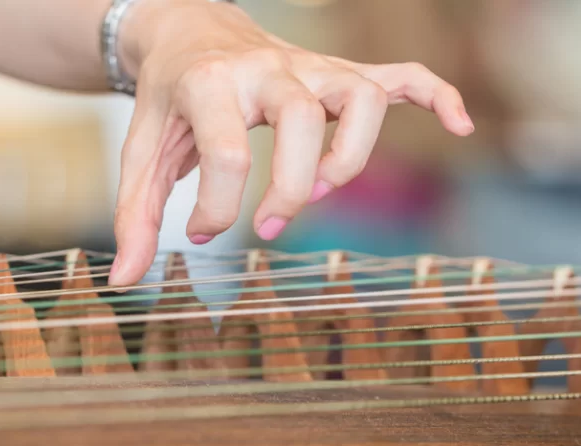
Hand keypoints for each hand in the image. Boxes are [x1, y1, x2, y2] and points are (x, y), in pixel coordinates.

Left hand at [107, 0, 473, 285]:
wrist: (186, 29)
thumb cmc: (168, 98)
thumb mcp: (141, 153)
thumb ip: (134, 216)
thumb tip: (123, 282)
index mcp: (210, 84)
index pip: (228, 151)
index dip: (218, 208)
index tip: (201, 235)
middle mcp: (267, 69)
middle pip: (304, 118)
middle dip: (292, 186)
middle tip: (268, 228)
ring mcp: (310, 68)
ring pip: (361, 95)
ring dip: (354, 152)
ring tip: (324, 190)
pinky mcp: (339, 73)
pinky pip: (402, 76)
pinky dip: (435, 97)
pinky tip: (458, 126)